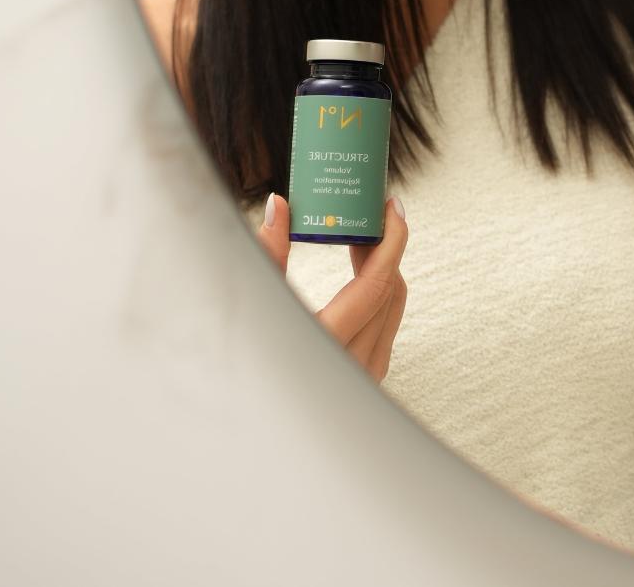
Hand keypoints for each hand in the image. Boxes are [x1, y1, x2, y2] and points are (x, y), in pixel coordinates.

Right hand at [256, 194, 408, 382]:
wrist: (254, 426)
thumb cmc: (241, 372)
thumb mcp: (253, 304)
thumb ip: (267, 253)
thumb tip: (279, 206)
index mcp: (328, 345)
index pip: (378, 283)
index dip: (392, 240)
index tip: (392, 207)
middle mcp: (356, 366)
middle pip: (390, 291)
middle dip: (385, 247)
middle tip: (370, 214)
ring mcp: (366, 376)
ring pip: (391, 309)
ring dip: (382, 269)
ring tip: (360, 238)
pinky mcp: (366, 379)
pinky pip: (385, 326)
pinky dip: (377, 293)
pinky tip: (359, 273)